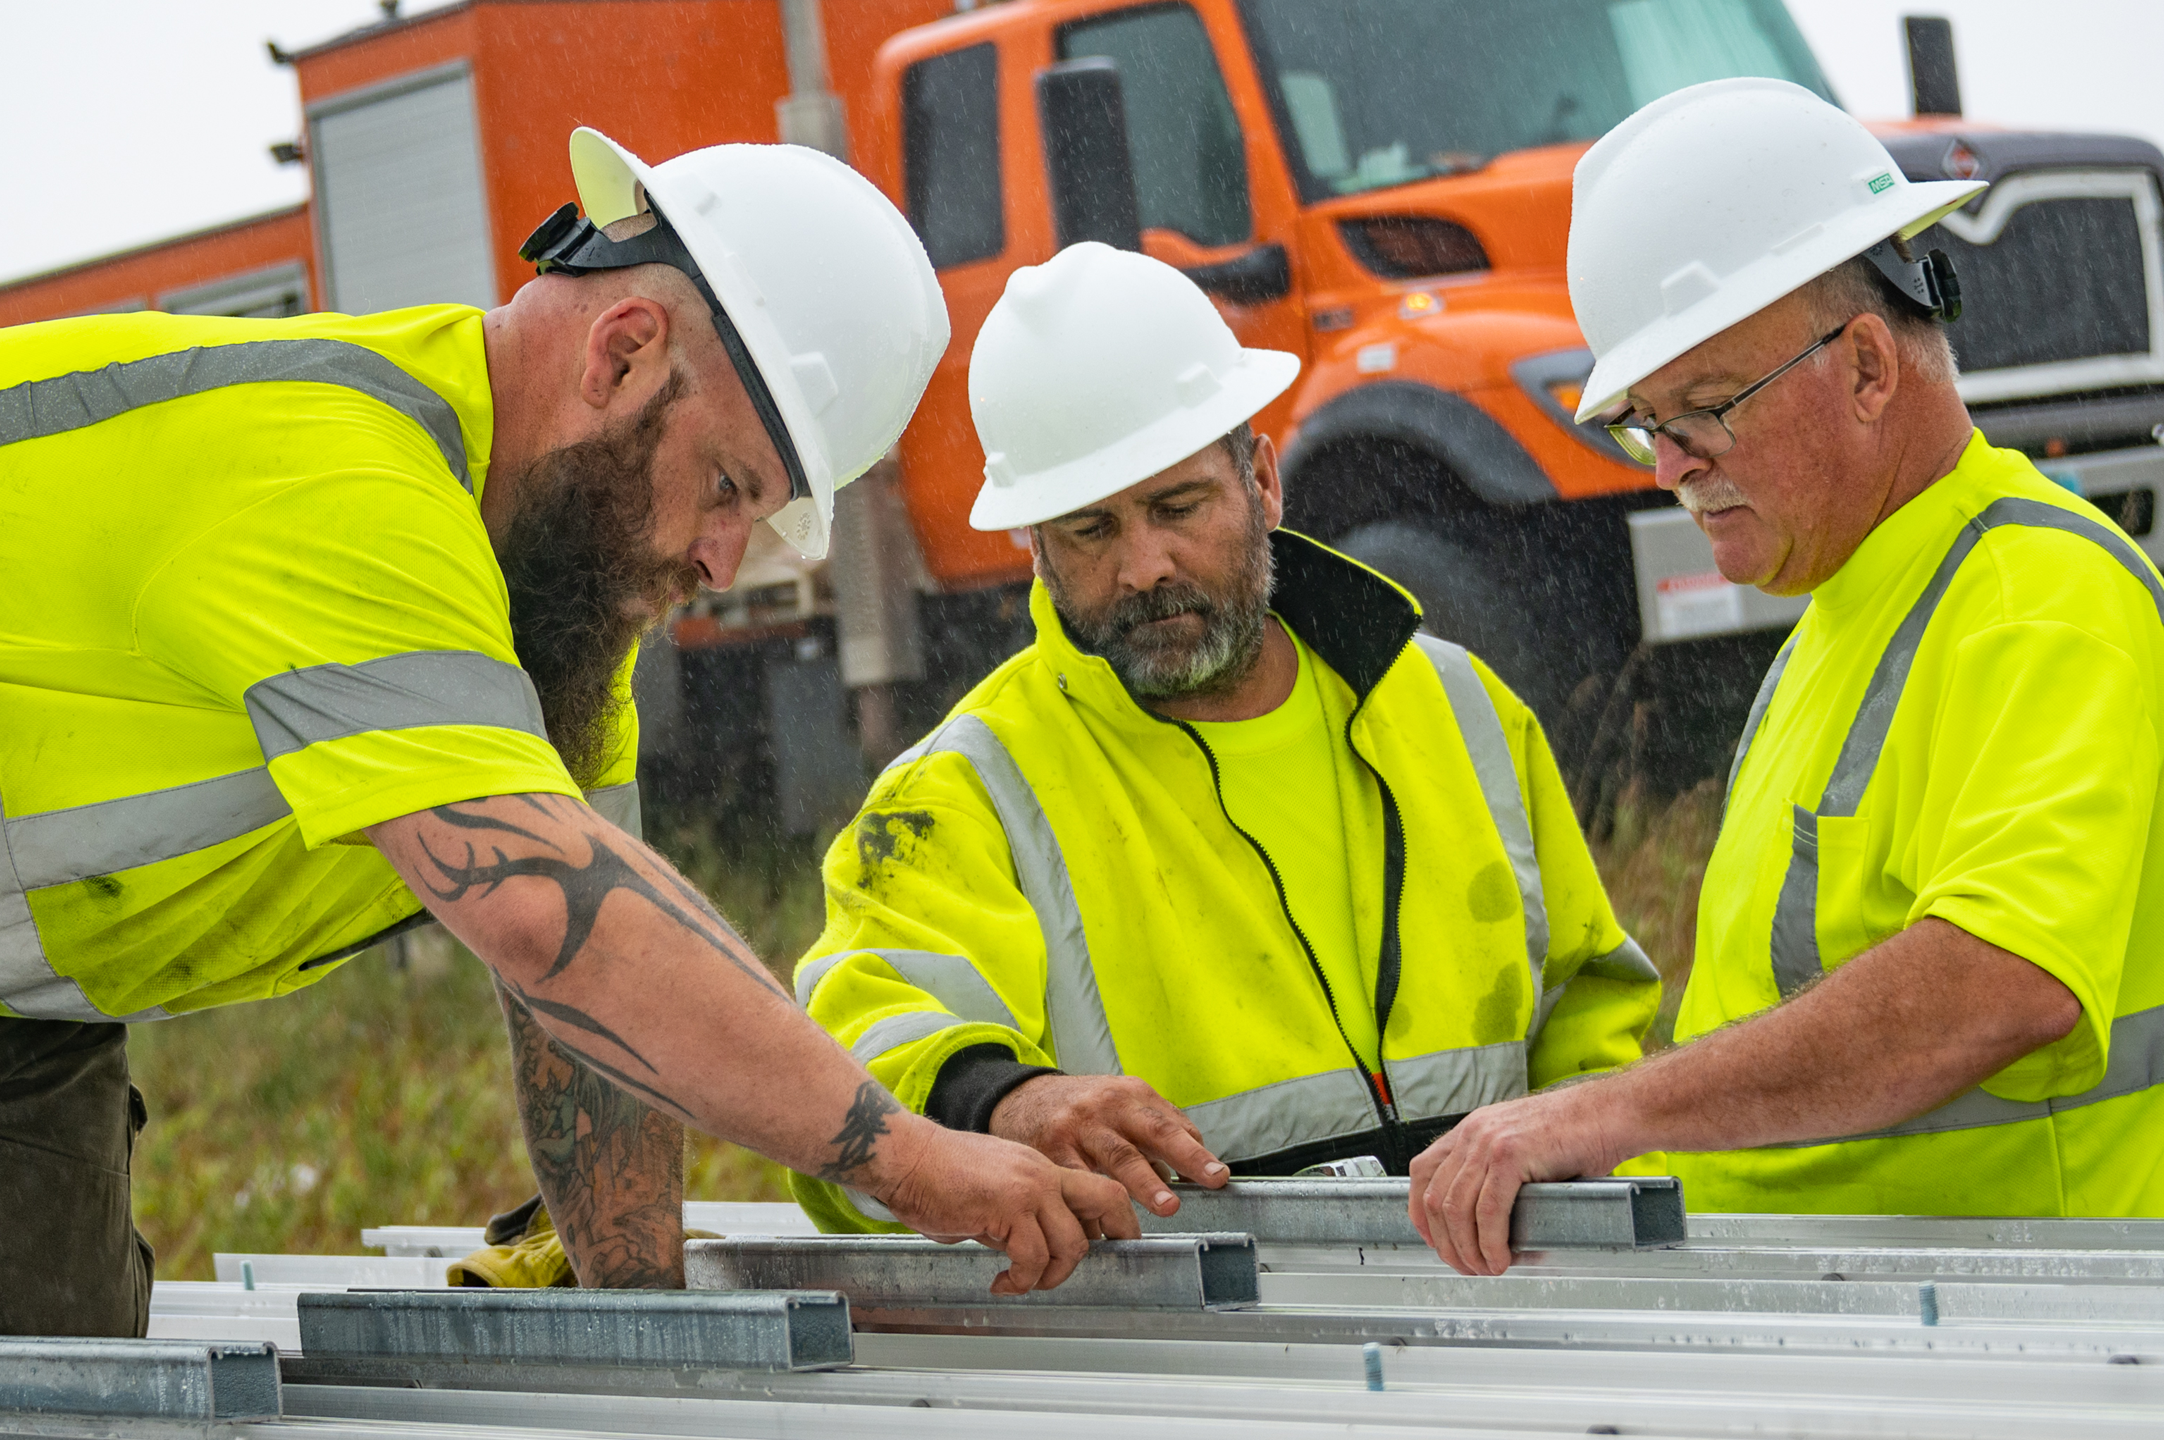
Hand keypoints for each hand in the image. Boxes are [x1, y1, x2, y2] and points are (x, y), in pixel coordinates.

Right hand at [867, 1116, 1140, 1293]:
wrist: (904, 1157)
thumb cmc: (935, 1175)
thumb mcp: (992, 1191)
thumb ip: (1017, 1215)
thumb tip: (1028, 1250)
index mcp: (1041, 1167)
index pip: (1099, 1187)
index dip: (1116, 1218)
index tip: (1113, 1244)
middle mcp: (1043, 1173)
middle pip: (1108, 1199)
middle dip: (1115, 1236)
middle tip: (1099, 1267)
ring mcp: (1028, 1188)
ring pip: (1072, 1243)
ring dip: (1052, 1275)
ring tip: (1024, 1281)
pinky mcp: (1007, 1208)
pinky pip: (1031, 1259)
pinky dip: (1019, 1281)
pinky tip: (1000, 1282)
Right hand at [990, 1074, 1228, 1215]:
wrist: (1022, 1099)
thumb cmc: (1081, 1107)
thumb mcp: (1120, 1103)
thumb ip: (1155, 1131)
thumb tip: (1192, 1167)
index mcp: (1131, 1096)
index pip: (1171, 1125)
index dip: (1195, 1152)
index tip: (1217, 1176)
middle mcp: (1108, 1107)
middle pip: (1151, 1133)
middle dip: (1181, 1160)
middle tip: (1201, 1185)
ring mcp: (1078, 1128)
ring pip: (1116, 1158)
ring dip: (1143, 1186)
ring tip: (1164, 1206)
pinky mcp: (1050, 1150)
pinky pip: (1077, 1183)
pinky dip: (1094, 1207)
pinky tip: (1108, 1228)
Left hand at [1408, 1086, 1622, 1275]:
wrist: (1612, 1113)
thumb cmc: (1578, 1134)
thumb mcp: (1522, 1147)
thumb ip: (1497, 1173)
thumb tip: (1484, 1222)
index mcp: (1471, 1129)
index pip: (1423, 1173)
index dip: (1422, 1215)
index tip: (1436, 1242)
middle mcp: (1473, 1132)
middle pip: (1435, 1198)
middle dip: (1447, 1243)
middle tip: (1466, 1267)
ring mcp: (1489, 1141)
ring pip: (1457, 1209)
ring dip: (1467, 1249)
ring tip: (1486, 1268)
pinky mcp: (1512, 1155)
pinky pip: (1488, 1210)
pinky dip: (1490, 1242)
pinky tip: (1501, 1257)